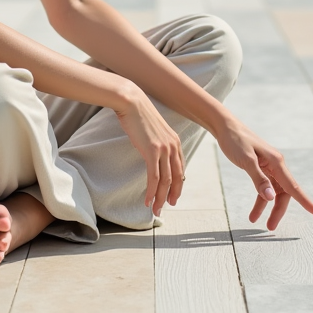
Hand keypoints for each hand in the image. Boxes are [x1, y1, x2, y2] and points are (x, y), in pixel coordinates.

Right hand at [112, 83, 184, 216]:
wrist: (132, 102)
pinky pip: (154, 177)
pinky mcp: (152, 151)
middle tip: (166, 207)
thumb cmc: (138, 115)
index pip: (180, 168)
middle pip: (176, 177)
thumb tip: (152, 152)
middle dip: (172, 195)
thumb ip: (157, 142)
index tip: (173, 196)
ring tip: (156, 210)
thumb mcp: (153, 130)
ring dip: (160, 197)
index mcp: (175, 142)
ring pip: (165, 181)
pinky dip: (151, 191)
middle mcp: (173, 146)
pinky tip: (148, 201)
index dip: (178, 184)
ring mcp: (164, 149)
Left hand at [216, 118, 312, 230]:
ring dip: (267, 207)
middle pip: (283, 193)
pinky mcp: (261, 168)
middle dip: (278, 210)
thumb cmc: (236, 141)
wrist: (226, 128)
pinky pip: (265, 187)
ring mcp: (269, 167)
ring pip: (274, 192)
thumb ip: (258, 179)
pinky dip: (260, 199)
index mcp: (276, 162)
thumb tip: (271, 197)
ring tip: (256, 221)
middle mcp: (276, 165)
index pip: (293, 186)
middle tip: (270, 227)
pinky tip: (254, 211)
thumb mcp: (246, 161)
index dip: (305, 200)